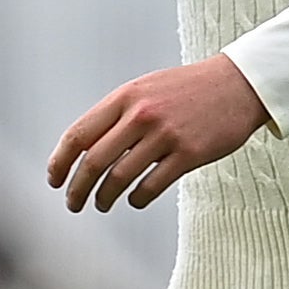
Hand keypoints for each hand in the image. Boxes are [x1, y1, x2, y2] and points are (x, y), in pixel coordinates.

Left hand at [47, 56, 269, 211]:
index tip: (54, 178)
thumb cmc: (186, 88)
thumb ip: (117, 114)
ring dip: (105, 197)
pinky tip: (134, 200)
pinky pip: (152, 186)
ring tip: (102, 204)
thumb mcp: (144, 89)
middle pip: (95, 161)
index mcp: (124, 97)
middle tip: (74, 202)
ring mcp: (164, 135)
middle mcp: (140, 115)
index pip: (79, 134)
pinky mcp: (188, 154)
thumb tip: (87, 146)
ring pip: (121, 177)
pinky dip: (137, 199)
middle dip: (78, 188)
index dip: (61, 161)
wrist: (235, 84)